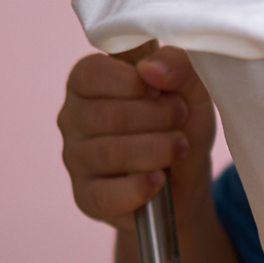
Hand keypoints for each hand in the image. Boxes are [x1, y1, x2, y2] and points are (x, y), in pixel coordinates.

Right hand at [56, 42, 216, 231]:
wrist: (186, 182)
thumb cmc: (179, 126)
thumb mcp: (191, 90)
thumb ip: (178, 65)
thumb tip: (151, 68)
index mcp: (87, 83)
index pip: (91, 74)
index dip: (134, 83)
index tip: (163, 92)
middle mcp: (72, 119)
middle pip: (108, 116)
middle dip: (158, 118)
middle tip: (180, 120)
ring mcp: (75, 159)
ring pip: (112, 153)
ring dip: (158, 150)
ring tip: (179, 148)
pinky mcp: (86, 197)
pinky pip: (107, 194)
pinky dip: (141, 187)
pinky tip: (159, 179)